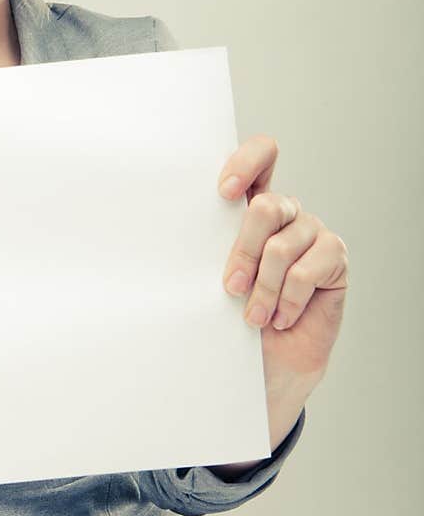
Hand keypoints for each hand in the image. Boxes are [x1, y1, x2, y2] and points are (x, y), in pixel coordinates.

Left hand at [218, 136, 348, 385]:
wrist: (269, 361)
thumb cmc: (235, 313)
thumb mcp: (216, 273)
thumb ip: (212, 244)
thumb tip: (180, 232)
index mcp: (253, 202)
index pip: (262, 155)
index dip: (245, 163)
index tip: (224, 193)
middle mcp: (286, 211)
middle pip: (268, 207)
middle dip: (243, 251)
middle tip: (230, 287)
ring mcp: (313, 231)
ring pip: (281, 247)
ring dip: (263, 289)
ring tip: (253, 317)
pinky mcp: (334, 257)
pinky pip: (306, 272)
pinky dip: (287, 301)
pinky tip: (280, 319)